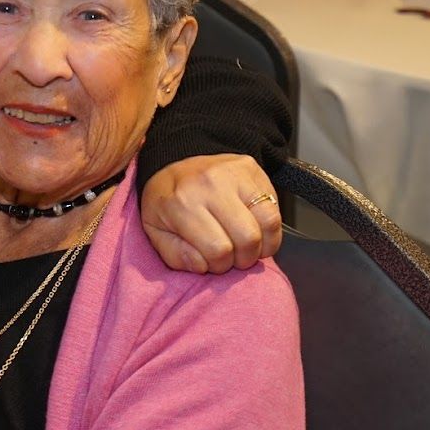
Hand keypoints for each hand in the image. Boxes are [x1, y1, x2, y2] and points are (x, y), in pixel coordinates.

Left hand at [140, 154, 282, 273]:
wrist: (175, 163)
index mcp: (181, 202)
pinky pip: (274, 208)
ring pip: (268, 222)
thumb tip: (202, 265)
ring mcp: (233, 174)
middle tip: (233, 256)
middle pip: (248, 238)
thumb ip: (175, 255)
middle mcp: (210, 184)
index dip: (220, 265)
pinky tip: (256, 231)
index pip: (218, 250)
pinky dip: (271, 229)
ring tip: (247, 246)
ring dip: (262, 245)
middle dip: (244, 258)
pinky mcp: (251, 169)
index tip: (214, 261)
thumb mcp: (155, 231)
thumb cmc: (166, 201)